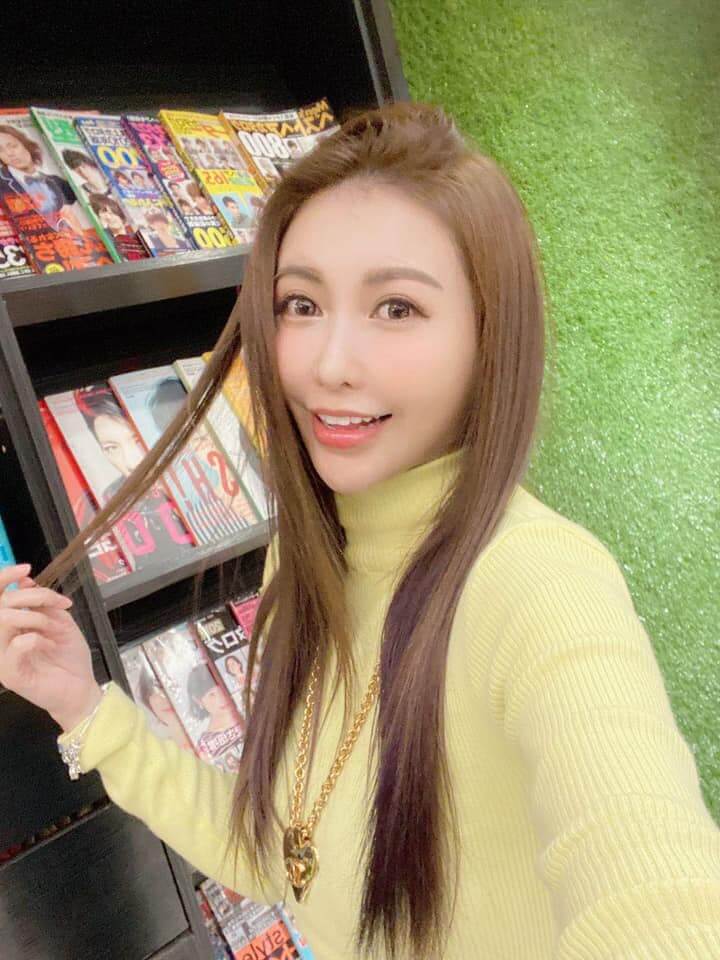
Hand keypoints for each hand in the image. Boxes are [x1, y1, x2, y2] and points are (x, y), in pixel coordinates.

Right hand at [0, 564, 102, 731]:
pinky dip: (35, 637)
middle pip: (2, 604)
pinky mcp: (10, 674)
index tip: (26, 570)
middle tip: (57, 603)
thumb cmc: (68, 657)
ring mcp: (3, 657)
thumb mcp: (60, 621)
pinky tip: (48, 643)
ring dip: (36, 617)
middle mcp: (2, 639)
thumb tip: (26, 580)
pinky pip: (14, 646)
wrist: (80, 687)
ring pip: (4, 621)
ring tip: (55, 627)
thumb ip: (43, 603)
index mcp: (11, 625)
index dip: (5, 578)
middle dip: (33, 596)